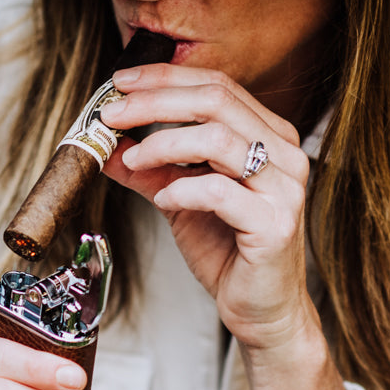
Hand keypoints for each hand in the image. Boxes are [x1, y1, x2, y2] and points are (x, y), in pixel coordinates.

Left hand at [101, 63, 314, 352]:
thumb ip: (148, 171)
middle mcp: (283, 153)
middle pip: (215, 101)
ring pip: (218, 139)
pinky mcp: (275, 224)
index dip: (164, 79)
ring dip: (163, 144)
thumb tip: (105, 146)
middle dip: (154, 102)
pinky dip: (182, 190)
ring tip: (133, 160)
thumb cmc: (227, 252)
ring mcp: (284, 187)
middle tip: (111, 115)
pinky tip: (164, 200)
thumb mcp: (178, 200)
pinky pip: (220, 192)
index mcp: (267, 136)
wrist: (260, 310)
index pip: (216, 86)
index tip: (118, 85)